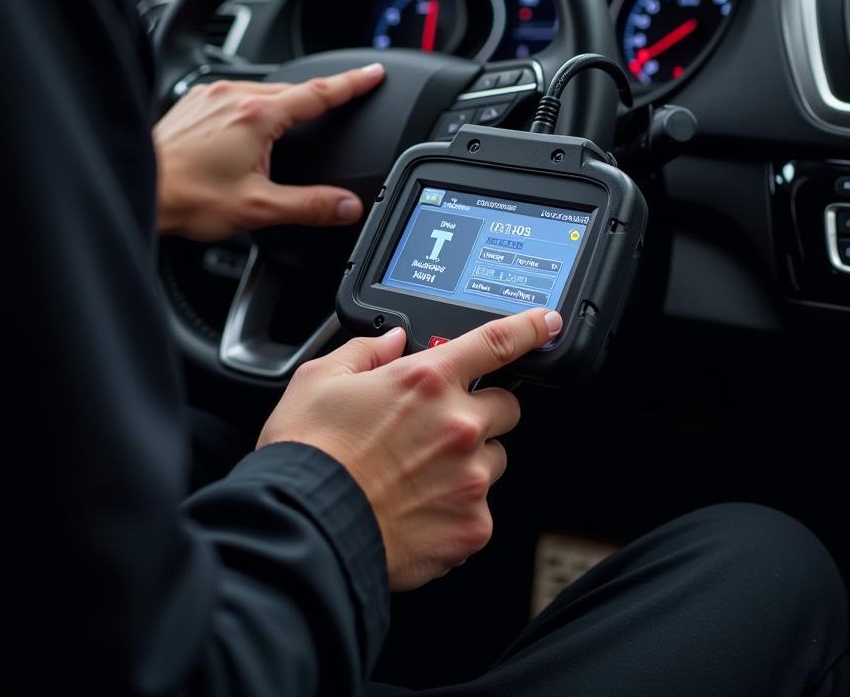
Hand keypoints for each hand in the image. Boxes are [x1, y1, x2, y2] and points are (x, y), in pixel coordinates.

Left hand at [153, 63, 383, 240]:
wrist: (137, 188)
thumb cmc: (185, 197)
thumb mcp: (257, 208)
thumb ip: (310, 206)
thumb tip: (347, 207)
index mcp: (257, 116)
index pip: (319, 93)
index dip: (352, 83)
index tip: (373, 72)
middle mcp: (233, 96)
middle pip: (291, 91)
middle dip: (317, 98)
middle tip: (339, 105)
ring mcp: (210, 96)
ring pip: (261, 92)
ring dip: (281, 106)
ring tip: (287, 134)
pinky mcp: (193, 103)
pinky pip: (235, 96)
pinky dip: (251, 109)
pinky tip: (246, 133)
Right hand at [258, 307, 563, 589]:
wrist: (304, 527)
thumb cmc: (308, 454)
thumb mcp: (319, 379)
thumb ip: (365, 352)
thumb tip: (392, 340)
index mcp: (427, 381)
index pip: (497, 342)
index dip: (529, 328)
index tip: (545, 322)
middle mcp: (459, 425)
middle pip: (507, 407)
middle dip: (483, 411)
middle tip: (442, 428)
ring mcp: (471, 478)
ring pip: (495, 460)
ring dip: (471, 462)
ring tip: (420, 477)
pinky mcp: (472, 527)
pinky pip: (480, 511)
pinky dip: (458, 510)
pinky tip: (418, 511)